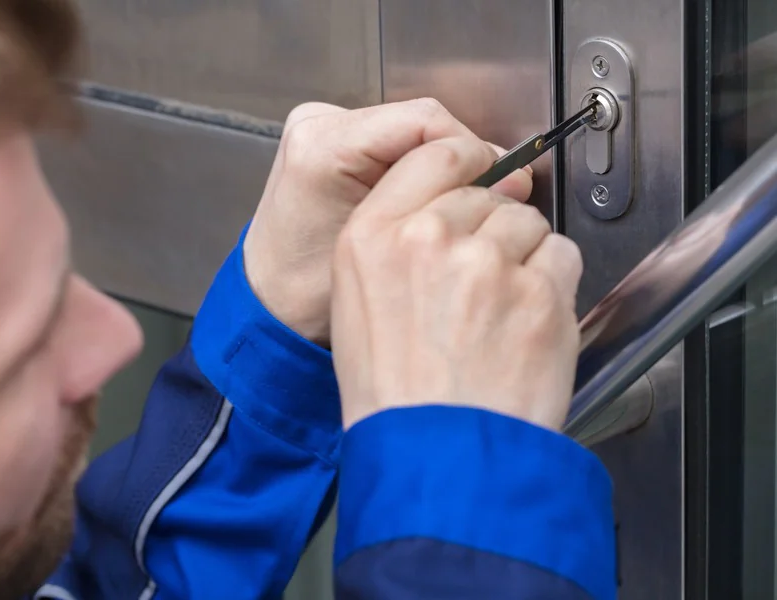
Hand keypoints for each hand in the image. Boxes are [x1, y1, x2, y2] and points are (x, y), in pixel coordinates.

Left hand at [243, 98, 533, 344]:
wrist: (270, 303)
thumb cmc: (312, 293)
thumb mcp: (385, 256)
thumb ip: (446, 213)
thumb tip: (514, 178)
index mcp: (324, 147)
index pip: (425, 122)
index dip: (473, 151)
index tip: (501, 183)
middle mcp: (319, 124)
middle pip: (421, 122)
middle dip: (463, 160)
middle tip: (495, 195)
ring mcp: (323, 127)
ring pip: (413, 130)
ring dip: (445, 164)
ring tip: (465, 203)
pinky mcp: (332, 139)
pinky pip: (396, 141)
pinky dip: (424, 167)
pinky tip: (435, 200)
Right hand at [331, 133, 582, 430]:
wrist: (434, 457)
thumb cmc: (393, 396)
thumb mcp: (355, 305)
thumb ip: (391, 244)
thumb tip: (437, 211)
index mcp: (372, 237)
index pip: (432, 154)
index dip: (465, 164)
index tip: (478, 175)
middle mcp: (427, 239)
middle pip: (486, 193)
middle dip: (491, 228)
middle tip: (481, 282)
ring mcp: (487, 264)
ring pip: (528, 223)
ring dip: (524, 257)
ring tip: (501, 312)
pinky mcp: (540, 294)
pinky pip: (562, 258)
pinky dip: (553, 286)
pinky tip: (524, 324)